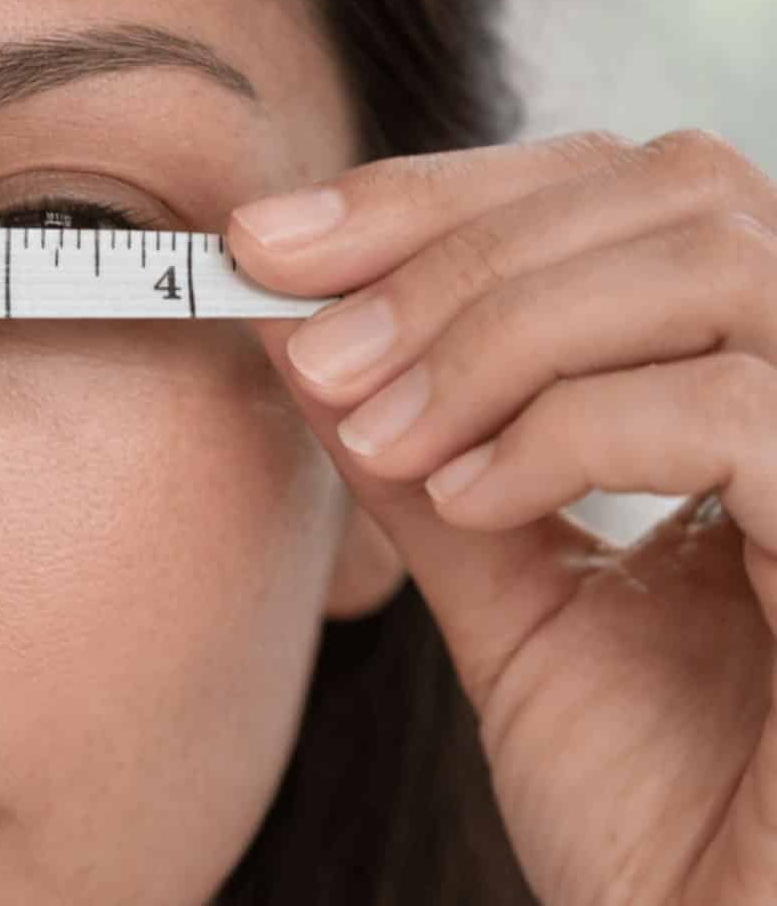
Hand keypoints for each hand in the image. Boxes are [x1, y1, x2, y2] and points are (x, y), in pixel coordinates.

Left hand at [229, 129, 776, 905]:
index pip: (620, 192)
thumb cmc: (660, 815)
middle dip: (453, 245)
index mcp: (759, 389)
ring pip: (707, 263)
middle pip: (668, 184)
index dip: (438, 194)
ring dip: (497, 331)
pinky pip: (740, 409)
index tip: (271, 241)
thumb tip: (300, 326)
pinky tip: (475, 500)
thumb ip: (422, 458)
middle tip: (317, 347)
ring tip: (387, 437)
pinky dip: (572, 428)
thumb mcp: (511, 599)